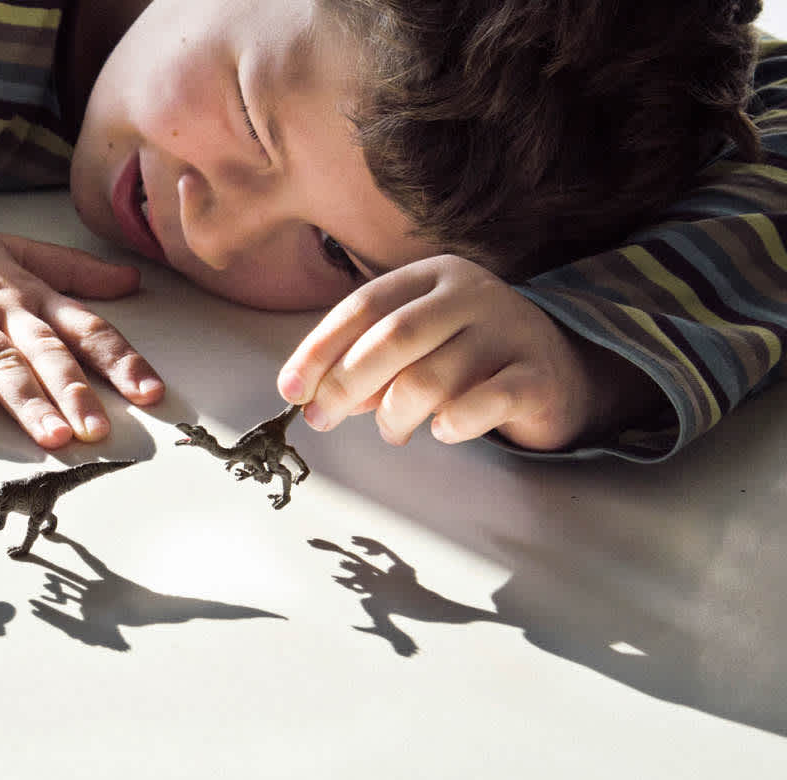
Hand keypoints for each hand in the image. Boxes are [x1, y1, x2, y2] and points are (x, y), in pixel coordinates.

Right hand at [0, 221, 164, 447]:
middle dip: (75, 391)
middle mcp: (4, 309)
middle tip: (99, 430)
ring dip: (27, 401)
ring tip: (53, 438)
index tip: (151, 394)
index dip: (120, 360)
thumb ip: (77, 272)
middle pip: (46, 352)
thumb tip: (133, 281)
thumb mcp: (23, 251)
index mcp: (34, 293)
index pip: (87, 328)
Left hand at [276, 255, 657, 450]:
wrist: (561, 372)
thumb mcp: (415, 346)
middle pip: (393, 338)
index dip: (319, 349)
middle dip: (345, 385)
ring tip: (393, 430)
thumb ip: (366, 361)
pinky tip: (442, 431)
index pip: (363, 306)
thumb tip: (313, 395)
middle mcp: (472, 294)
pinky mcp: (537, 376)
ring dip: (394, 416)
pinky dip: (450, 426)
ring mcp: (509, 331)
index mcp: (433, 276)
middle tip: (322, 420)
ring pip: (429, 379)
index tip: (290, 390)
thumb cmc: (469, 359)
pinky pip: (480, 405)